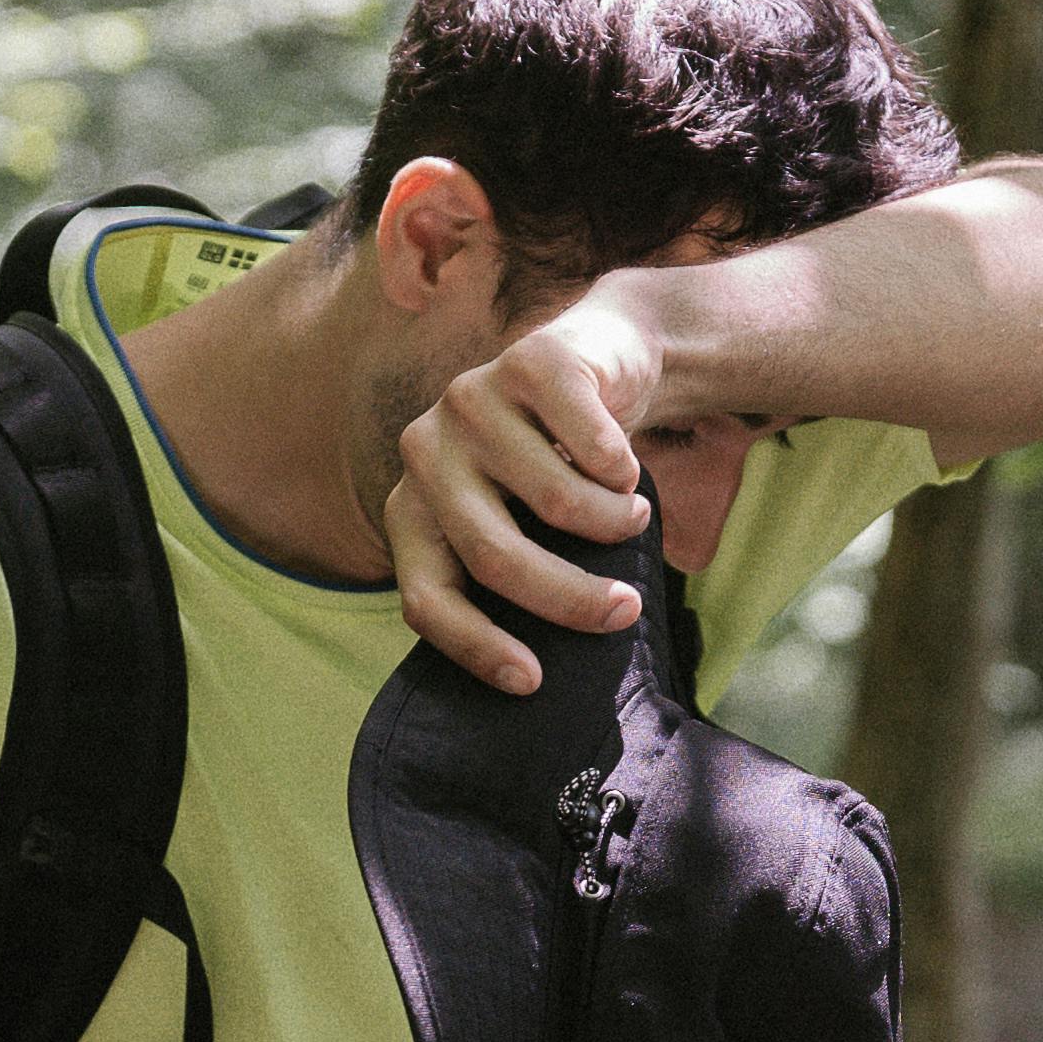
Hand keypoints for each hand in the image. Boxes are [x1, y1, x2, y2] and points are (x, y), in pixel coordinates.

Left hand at [384, 291, 664, 691]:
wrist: (604, 359)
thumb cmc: (560, 466)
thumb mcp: (518, 527)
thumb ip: (507, 579)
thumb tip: (536, 682)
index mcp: (410, 506)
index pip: (425, 595)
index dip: (475, 646)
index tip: (533, 682)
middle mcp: (424, 452)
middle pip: (494, 556)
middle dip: (569, 598)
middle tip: (625, 611)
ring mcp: (469, 401)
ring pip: (556, 503)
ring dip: (613, 525)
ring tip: (632, 520)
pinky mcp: (529, 362)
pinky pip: (593, 449)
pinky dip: (624, 472)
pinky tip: (625, 469)